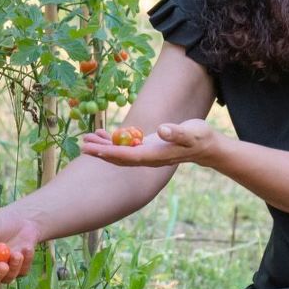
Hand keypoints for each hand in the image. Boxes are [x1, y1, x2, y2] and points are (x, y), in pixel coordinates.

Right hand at [0, 208, 44, 286]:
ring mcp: (4, 271)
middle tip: (3, 266)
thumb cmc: (2, 220)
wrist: (24, 219)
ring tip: (18, 253)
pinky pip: (21, 272)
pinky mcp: (19, 270)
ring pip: (6, 280)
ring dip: (13, 268)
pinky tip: (27, 247)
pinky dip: (25, 261)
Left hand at [79, 119, 220, 166]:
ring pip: (119, 153)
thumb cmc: (199, 137)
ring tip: (86, 139)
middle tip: (82, 145)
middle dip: (100, 152)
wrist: (205, 146)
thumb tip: (162, 130)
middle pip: (119, 158)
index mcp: (155, 155)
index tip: (96, 149)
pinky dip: (112, 141)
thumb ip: (177, 133)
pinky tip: (101, 134)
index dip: (111, 153)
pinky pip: (125, 147)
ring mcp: (145, 154)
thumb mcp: (191, 132)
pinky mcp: (145, 148)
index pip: (129, 156)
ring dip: (102, 146)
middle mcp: (147, 158)